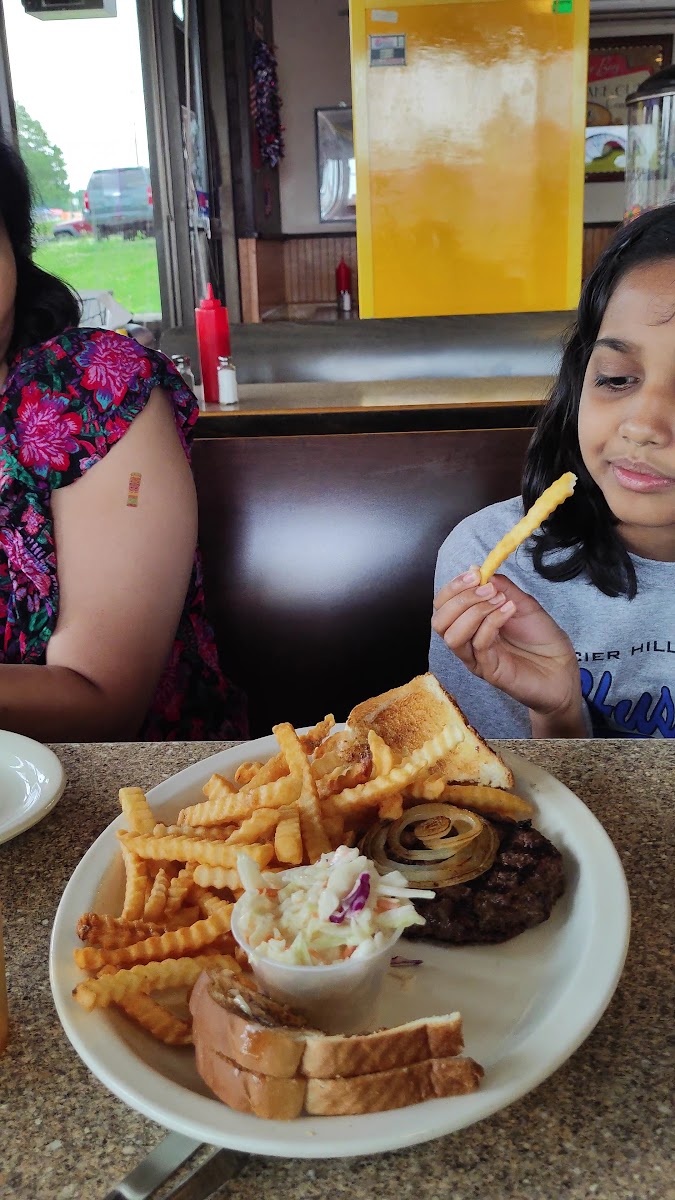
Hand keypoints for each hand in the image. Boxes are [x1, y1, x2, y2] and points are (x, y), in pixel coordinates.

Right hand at [432, 567, 583, 729]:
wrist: (562, 667)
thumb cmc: (542, 638)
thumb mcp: (522, 603)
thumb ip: (502, 587)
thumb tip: (477, 568)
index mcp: (470, 623)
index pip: (443, 605)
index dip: (453, 587)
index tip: (475, 573)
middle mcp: (468, 641)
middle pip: (439, 621)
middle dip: (460, 598)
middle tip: (486, 587)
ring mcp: (476, 657)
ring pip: (452, 636)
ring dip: (473, 611)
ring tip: (499, 600)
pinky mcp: (489, 670)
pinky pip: (479, 644)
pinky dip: (492, 622)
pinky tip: (509, 610)